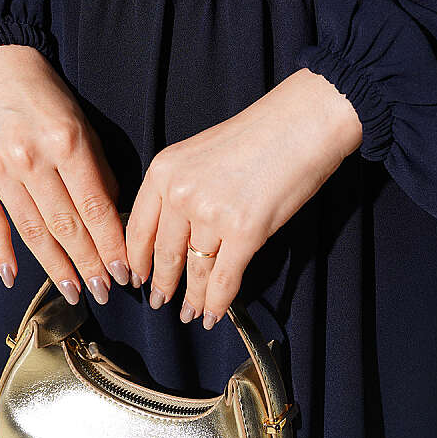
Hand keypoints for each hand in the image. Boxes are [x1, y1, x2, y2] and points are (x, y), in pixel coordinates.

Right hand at [0, 44, 128, 304]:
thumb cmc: (46, 95)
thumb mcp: (83, 122)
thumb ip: (98, 169)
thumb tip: (116, 218)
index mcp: (66, 141)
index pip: (96, 207)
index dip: (111, 245)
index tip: (124, 273)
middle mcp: (31, 157)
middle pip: (66, 225)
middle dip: (89, 264)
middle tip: (105, 291)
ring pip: (32, 232)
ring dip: (55, 267)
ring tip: (74, 291)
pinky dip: (3, 254)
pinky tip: (17, 277)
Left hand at [125, 66, 362, 329]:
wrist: (302, 122)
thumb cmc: (258, 133)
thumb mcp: (200, 152)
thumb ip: (180, 186)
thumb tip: (173, 230)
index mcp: (164, 169)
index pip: (138, 227)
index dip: (136, 259)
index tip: (135, 277)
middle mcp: (181, 192)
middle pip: (165, 253)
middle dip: (162, 284)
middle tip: (160, 300)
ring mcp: (212, 214)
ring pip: (195, 271)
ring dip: (191, 298)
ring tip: (189, 312)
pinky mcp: (245, 232)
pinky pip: (224, 280)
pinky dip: (217, 303)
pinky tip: (212, 315)